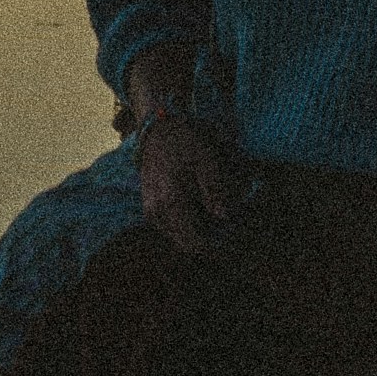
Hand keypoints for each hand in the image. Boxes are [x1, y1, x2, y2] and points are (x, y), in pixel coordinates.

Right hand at [136, 113, 238, 256]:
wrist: (158, 130)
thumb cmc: (184, 144)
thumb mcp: (206, 161)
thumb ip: (215, 191)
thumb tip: (223, 217)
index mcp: (172, 202)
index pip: (193, 242)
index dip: (213, 245)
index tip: (228, 237)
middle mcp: (157, 211)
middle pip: (184, 243)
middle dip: (204, 239)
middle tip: (221, 225)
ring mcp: (150, 209)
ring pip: (175, 236)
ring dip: (193, 232)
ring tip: (208, 215)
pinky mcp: (148, 205)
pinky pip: (167, 226)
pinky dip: (182, 224)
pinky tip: (193, 209)